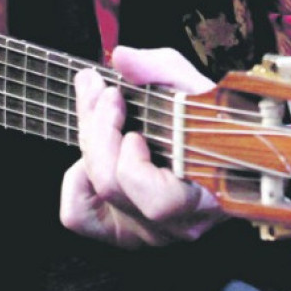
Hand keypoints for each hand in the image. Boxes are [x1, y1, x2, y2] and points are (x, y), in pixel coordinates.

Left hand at [60, 45, 225, 248]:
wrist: (215, 142)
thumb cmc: (207, 116)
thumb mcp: (190, 83)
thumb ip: (159, 69)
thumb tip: (122, 58)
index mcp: (205, 196)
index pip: (156, 200)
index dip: (129, 157)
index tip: (121, 101)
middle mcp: (177, 225)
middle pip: (113, 186)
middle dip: (99, 128)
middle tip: (102, 89)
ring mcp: (149, 232)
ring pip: (98, 196)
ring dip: (90, 146)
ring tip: (100, 115)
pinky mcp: (124, 230)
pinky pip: (80, 216)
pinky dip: (75, 183)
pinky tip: (90, 154)